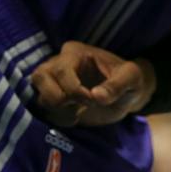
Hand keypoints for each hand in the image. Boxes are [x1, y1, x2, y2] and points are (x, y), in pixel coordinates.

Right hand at [30, 41, 155, 126]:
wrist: (126, 95)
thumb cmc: (129, 80)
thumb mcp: (132, 77)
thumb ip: (117, 85)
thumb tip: (96, 96)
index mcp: (76, 53)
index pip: (61, 69)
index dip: (73, 89)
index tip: (92, 100)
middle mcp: (58, 64)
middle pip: (39, 77)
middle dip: (60, 98)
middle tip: (81, 105)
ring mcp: (51, 82)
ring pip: (39, 96)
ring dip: (59, 110)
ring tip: (78, 111)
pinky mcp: (51, 100)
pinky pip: (42, 111)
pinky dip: (57, 118)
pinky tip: (74, 117)